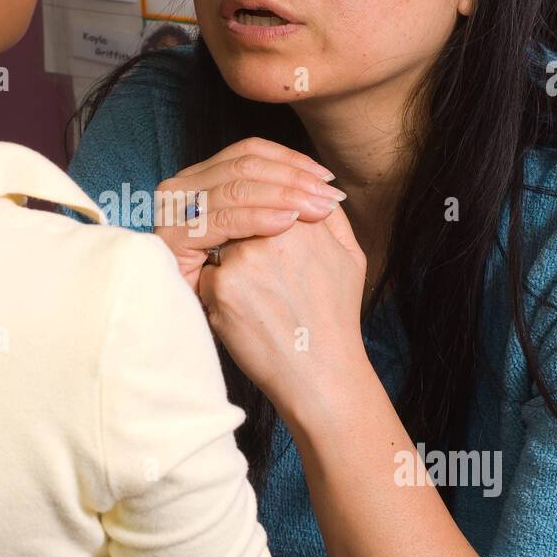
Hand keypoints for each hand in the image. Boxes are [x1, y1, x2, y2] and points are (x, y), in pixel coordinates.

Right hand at [154, 137, 346, 294]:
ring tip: (316, 208)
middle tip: (327, 196)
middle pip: (244, 164)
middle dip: (292, 177)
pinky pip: (223, 219)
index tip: (328, 181)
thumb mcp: (282, 245)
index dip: (292, 161)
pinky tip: (287, 224)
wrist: (245, 347)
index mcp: (206, 182)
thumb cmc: (266, 302)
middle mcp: (184, 189)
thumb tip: (324, 180)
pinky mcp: (174, 241)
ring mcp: (175, 212)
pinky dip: (257, 217)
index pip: (250, 153)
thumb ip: (293, 207)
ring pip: (236, 186)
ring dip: (282, 193)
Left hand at [197, 201, 367, 415]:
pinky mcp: (222, 286)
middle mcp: (273, 233)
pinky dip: (219, 292)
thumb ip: (330, 215)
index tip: (264, 241)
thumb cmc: (334, 315)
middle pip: (237, 214)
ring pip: (218, 243)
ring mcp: (243, 258)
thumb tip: (312, 185)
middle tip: (261, 270)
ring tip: (262, 296)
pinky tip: (247, 315)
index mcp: (304, 219)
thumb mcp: (350, 256)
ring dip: (228, 262)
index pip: (263, 195)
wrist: (320, 371)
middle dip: (240, 236)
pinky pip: (207, 274)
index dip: (259, 214)